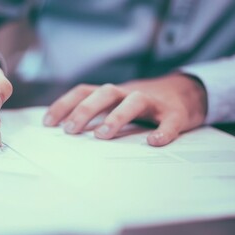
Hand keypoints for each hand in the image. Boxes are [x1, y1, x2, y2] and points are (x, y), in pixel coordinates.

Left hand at [43, 73, 207, 145]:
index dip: (65, 104)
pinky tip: (154, 142)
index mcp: (113, 93)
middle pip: (105, 93)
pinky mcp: (175, 113)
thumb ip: (97, 114)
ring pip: (134, 101)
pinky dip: (163, 131)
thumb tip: (65, 133)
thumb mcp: (117, 104)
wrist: (186, 93)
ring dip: (117, 116)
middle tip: (70, 130)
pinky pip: (169, 121)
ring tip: (102, 135)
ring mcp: (153, 102)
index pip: (84, 92)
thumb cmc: (143, 105)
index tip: (48, 123)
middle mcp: (130, 93)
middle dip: (86, 110)